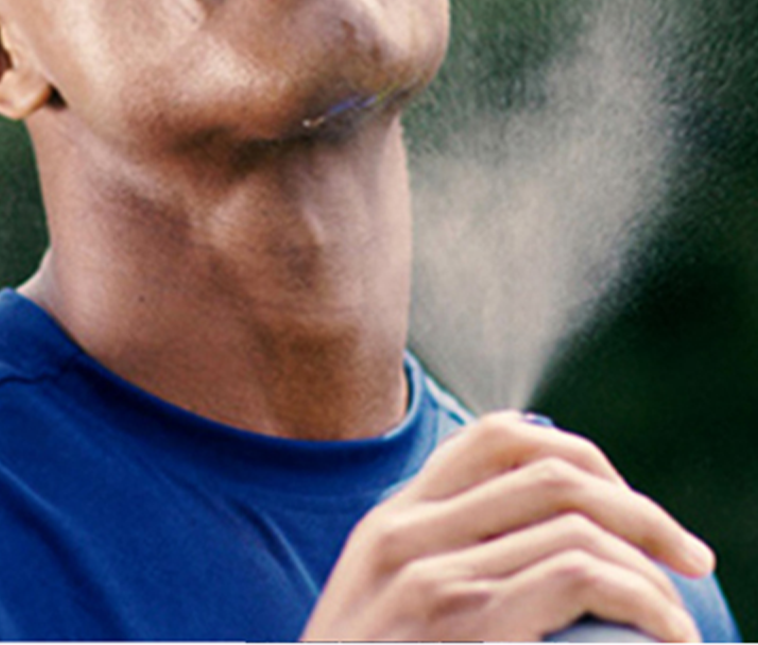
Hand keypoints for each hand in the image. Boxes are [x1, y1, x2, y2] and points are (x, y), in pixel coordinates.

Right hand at [302, 412, 714, 641]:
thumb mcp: (377, 609)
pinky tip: (666, 632)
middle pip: (548, 470)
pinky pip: (580, 576)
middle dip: (636, 503)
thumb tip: (523, 540)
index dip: (573, 451)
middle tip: (685, 552)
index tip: (618, 497)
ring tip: (678, 610)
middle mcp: (408, 535)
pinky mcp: (469, 629)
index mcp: (390, 522)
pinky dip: (644, 598)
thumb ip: (432, 561)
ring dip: (651, 561)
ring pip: (575, 522)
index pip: (493, 437)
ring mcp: (434, 581)